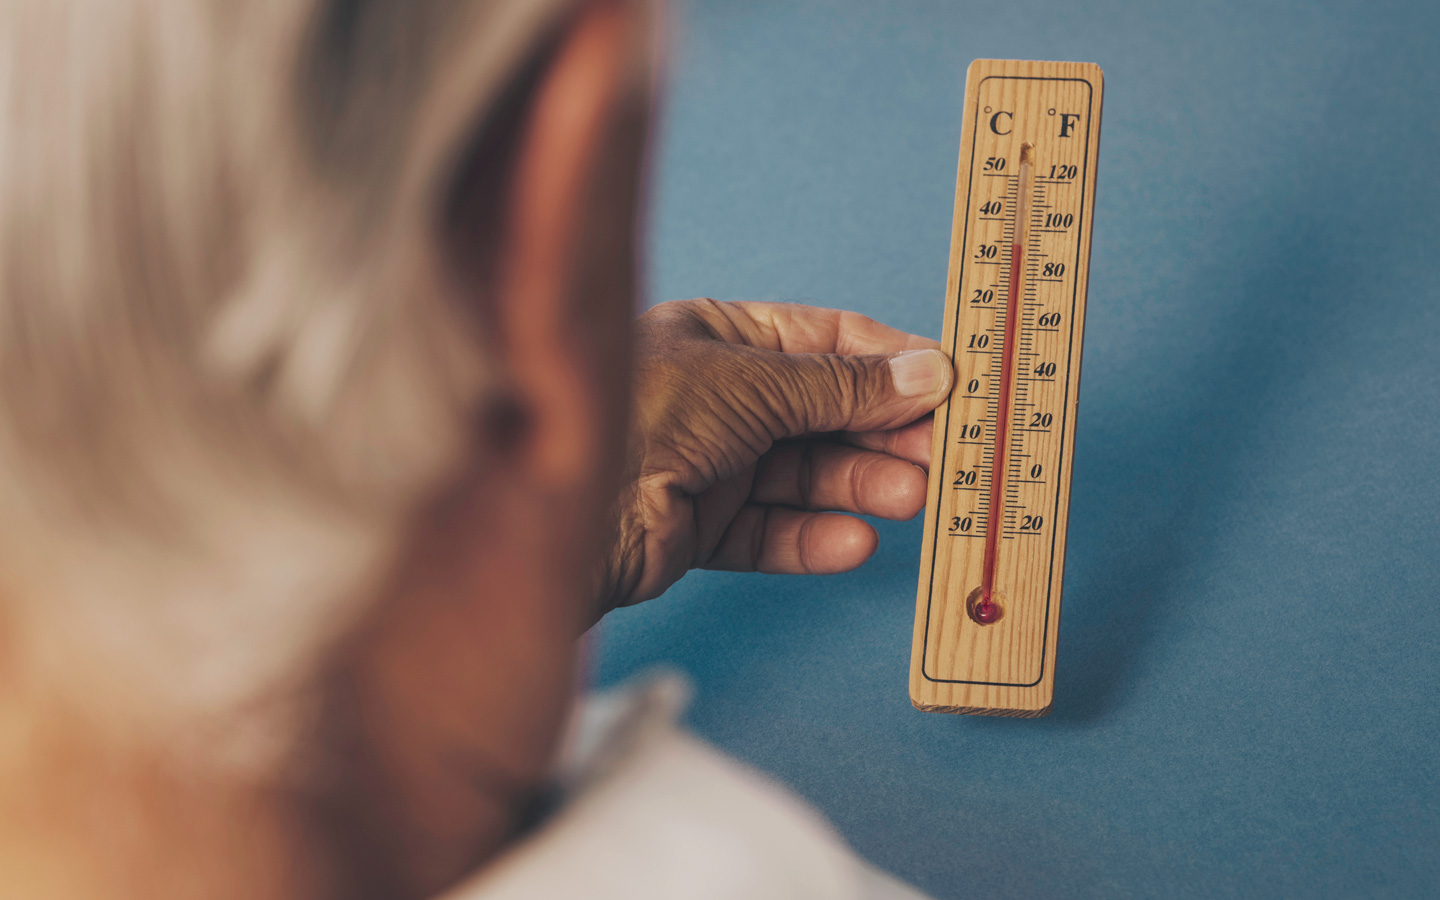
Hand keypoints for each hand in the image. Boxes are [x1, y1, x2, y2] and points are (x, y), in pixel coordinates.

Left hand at [597, 299, 953, 610]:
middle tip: (941, 451)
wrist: (568, 508)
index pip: (822, 340)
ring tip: (913, 497)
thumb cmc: (640, 416)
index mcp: (718, 336)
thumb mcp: (754, 383)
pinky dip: (815, 538)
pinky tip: (856, 542)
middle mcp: (716, 397)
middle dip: (883, 431)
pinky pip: (773, 530)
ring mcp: (709, 462)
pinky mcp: (702, 526)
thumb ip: (841, 385)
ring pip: (804, 475)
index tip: (946, 380)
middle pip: (822, 413)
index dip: (887, 361)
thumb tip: (925, 375)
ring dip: (861, 485)